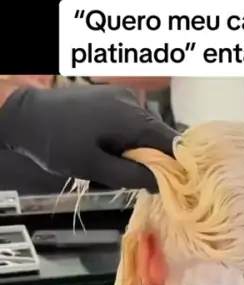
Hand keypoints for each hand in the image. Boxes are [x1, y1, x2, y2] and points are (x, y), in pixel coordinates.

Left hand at [0, 84, 178, 191]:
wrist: (25, 115)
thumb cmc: (57, 144)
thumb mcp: (94, 167)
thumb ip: (131, 175)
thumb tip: (161, 184)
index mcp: (132, 117)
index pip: (171, 142)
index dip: (178, 166)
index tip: (177, 187)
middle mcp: (133, 102)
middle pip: (159, 136)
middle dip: (154, 160)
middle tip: (139, 183)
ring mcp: (122, 96)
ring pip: (145, 130)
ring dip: (138, 151)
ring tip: (116, 166)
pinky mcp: (112, 97)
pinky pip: (131, 122)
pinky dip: (127, 139)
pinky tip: (110, 151)